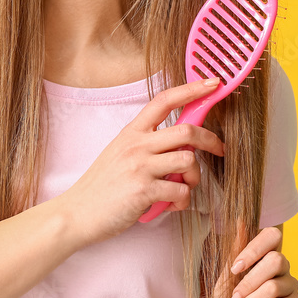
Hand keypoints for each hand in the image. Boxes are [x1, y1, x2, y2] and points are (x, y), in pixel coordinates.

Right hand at [58, 78, 225, 246]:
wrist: (77, 213)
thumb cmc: (102, 186)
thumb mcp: (120, 153)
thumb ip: (148, 144)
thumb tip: (183, 144)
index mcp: (131, 132)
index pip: (164, 100)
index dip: (191, 89)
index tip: (212, 83)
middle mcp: (136, 145)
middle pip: (186, 130)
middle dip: (211, 140)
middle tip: (219, 150)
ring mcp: (139, 167)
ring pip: (188, 161)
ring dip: (195, 178)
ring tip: (183, 188)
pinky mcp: (143, 191)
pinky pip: (181, 191)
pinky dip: (183, 201)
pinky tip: (171, 205)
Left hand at [219, 224, 297, 297]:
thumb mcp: (226, 280)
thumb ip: (235, 252)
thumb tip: (240, 220)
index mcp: (265, 256)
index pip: (272, 236)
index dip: (255, 248)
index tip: (235, 268)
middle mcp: (283, 268)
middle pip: (276, 260)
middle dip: (249, 282)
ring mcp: (292, 287)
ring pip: (273, 287)